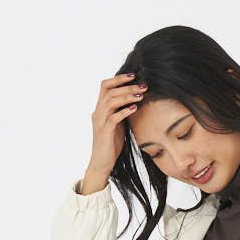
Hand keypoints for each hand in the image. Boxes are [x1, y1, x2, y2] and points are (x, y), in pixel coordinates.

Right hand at [84, 72, 148, 186]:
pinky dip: (125, 111)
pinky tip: (135, 108)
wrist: (101, 164)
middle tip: (142, 85)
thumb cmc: (111, 145)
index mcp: (100, 109)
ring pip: (111, 101)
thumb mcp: (118, 125)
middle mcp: (98, 112)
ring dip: (127, 96)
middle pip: (109, 90)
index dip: (118, 79)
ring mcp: (100, 122)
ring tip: (141, 94)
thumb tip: (135, 102)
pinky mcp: (105, 132)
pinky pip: (114, 117)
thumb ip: (122, 112)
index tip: (133, 75)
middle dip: (126, 86)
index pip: (105, 86)